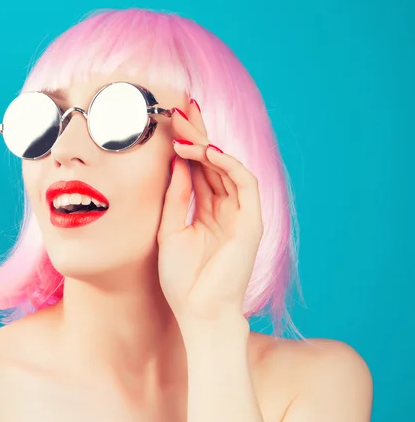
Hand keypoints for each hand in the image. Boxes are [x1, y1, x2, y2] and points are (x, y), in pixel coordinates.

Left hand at [157, 102, 263, 325]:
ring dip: (207, 145)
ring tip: (185, 128)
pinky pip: (245, 184)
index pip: (198, 170)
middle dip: (198, 134)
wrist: (198, 313)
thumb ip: (176, 197)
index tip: (170, 120)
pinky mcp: (252, 223)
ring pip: (228, 168)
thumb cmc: (181, 280)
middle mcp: (224, 209)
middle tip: (181, 108)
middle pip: (213, 163)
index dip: (187, 144)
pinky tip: (207, 151)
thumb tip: (176, 162)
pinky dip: (229, 164)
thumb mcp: (169, 231)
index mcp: (205, 212)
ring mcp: (240, 214)